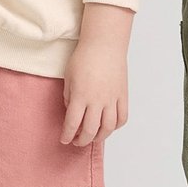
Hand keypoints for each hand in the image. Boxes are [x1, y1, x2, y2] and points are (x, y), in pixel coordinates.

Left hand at [61, 4, 133, 145]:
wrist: (104, 45)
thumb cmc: (84, 57)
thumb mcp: (69, 78)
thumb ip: (69, 97)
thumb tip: (71, 111)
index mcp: (80, 96)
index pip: (72, 124)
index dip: (67, 135)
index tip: (64, 140)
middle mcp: (97, 101)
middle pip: (90, 130)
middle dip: (82, 140)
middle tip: (77, 141)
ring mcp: (112, 99)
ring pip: (108, 127)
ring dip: (99, 137)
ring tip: (93, 137)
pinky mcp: (123, 95)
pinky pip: (122, 117)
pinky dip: (116, 126)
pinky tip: (108, 126)